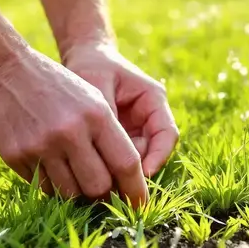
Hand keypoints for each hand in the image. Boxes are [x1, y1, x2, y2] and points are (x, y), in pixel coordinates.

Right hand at [0, 48, 147, 205]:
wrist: (0, 69)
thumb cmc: (53, 85)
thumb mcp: (88, 98)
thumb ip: (107, 135)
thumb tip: (122, 178)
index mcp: (96, 115)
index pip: (126, 163)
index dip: (136, 189)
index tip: (140, 204)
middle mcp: (70, 132)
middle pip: (99, 187)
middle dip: (103, 194)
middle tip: (101, 191)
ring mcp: (41, 146)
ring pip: (70, 193)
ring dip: (75, 192)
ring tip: (72, 174)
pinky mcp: (17, 156)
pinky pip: (43, 186)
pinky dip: (50, 184)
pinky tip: (47, 164)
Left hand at [61, 42, 178, 177]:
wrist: (81, 58)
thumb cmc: (91, 66)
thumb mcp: (97, 85)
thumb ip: (106, 114)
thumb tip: (109, 149)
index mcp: (153, 99)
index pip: (167, 134)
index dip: (158, 156)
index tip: (141, 173)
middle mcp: (149, 117)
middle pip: (151, 152)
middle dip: (136, 170)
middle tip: (116, 188)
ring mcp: (135, 128)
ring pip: (135, 159)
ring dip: (120, 171)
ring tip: (100, 182)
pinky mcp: (119, 137)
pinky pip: (119, 158)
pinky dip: (108, 167)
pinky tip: (91, 173)